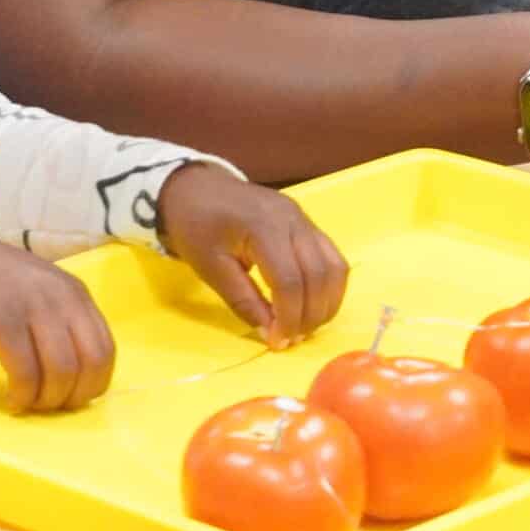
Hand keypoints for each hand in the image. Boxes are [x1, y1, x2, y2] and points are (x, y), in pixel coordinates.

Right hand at [0, 229, 116, 411]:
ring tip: (26, 402)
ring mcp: (32, 307)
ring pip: (61, 372)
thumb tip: (77, 370)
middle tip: (48, 405)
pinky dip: (22, 395)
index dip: (94, 383)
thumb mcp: (38, 290)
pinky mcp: (1, 321)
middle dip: (73, 396)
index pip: (105, 349)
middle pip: (89, 364)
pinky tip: (11, 399)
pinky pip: (25, 373)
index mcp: (74, 292)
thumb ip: (61, 318)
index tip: (71, 397)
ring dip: (46, 399)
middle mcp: (60, 297)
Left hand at [156, 163, 349, 349]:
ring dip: (326, 302)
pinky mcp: (306, 222)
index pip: (290, 281)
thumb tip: (271, 333)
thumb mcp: (211, 268)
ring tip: (305, 326)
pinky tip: (311, 304)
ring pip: (335, 266)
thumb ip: (243, 301)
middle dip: (311, 315)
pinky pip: (330, 257)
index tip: (278, 342)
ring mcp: (303, 218)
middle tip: (292, 338)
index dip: (288, 317)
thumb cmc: (196, 226)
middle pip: (320, 275)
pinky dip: (328, 285)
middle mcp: (292, 220)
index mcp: (263, 227)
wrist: (195, 187)